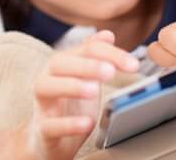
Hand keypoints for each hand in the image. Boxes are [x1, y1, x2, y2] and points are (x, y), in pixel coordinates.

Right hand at [27, 30, 139, 159]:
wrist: (50, 141)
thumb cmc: (70, 106)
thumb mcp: (85, 79)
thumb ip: (95, 57)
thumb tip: (107, 34)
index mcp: (62, 64)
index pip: (85, 49)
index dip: (110, 53)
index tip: (133, 64)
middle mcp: (47, 78)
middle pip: (59, 63)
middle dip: (86, 64)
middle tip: (110, 72)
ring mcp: (42, 105)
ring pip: (45, 87)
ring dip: (71, 86)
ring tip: (94, 91)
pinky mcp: (42, 130)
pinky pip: (49, 125)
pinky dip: (68, 124)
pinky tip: (87, 123)